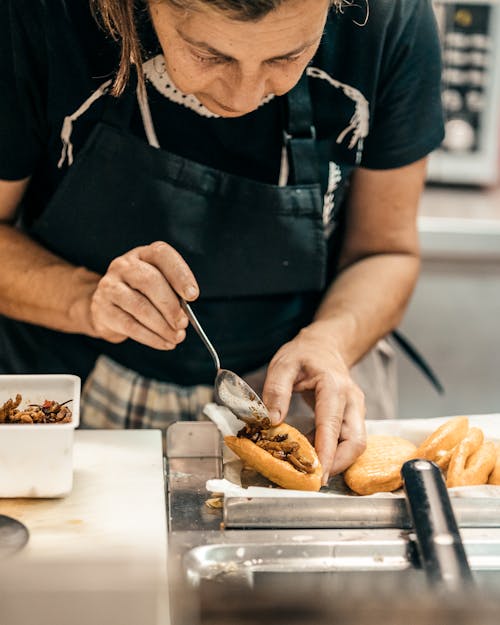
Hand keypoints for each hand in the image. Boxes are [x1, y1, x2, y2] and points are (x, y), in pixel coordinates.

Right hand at [89, 241, 197, 349]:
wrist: (107, 307)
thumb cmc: (140, 294)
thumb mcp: (158, 285)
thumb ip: (173, 293)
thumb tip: (185, 315)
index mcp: (143, 254)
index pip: (162, 255)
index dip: (180, 275)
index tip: (193, 295)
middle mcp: (123, 266)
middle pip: (149, 281)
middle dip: (171, 306)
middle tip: (183, 323)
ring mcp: (110, 286)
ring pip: (140, 307)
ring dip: (163, 326)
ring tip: (177, 337)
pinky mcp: (103, 309)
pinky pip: (130, 326)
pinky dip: (151, 338)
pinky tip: (164, 343)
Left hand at [262, 325, 365, 483]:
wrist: (325, 346)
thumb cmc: (304, 354)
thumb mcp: (284, 364)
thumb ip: (277, 390)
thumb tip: (273, 420)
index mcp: (334, 386)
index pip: (332, 425)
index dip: (327, 452)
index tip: (318, 473)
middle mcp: (351, 400)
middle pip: (356, 441)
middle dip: (339, 464)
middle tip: (314, 479)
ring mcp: (355, 410)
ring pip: (355, 444)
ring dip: (337, 461)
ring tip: (310, 470)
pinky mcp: (352, 418)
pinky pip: (347, 440)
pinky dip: (333, 452)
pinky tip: (311, 455)